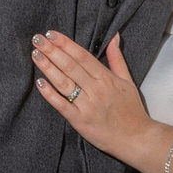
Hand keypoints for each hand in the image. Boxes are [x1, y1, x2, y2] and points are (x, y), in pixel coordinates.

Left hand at [32, 31, 153, 160]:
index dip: (66, 44)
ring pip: (64, 82)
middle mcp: (96, 89)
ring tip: (36, 54)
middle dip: (52, 51)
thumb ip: (117, 58)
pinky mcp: (80, 121)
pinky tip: (40, 82)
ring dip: (48, 67)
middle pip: (70, 66)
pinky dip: (50, 94)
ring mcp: (87, 105)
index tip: (52, 34)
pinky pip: (62, 105)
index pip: (82, 56)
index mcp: (106, 78)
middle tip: (37, 39)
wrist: (136, 138)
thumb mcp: (127, 80)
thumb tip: (114, 37)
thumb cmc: (132, 110)